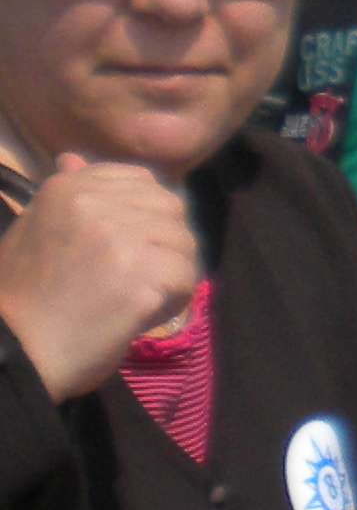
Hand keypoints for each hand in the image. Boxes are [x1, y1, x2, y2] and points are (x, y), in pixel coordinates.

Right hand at [0, 155, 199, 398]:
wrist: (16, 352)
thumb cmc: (23, 298)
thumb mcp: (33, 231)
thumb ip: (65, 196)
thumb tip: (74, 158)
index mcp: (68, 188)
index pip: (142, 180)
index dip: (147, 214)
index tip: (129, 246)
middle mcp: (96, 203)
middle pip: (171, 209)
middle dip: (164, 244)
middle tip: (135, 278)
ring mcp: (121, 237)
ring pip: (184, 243)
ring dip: (170, 274)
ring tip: (135, 298)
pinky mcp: (142, 274)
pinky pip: (186, 277)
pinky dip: (174, 300)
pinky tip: (142, 315)